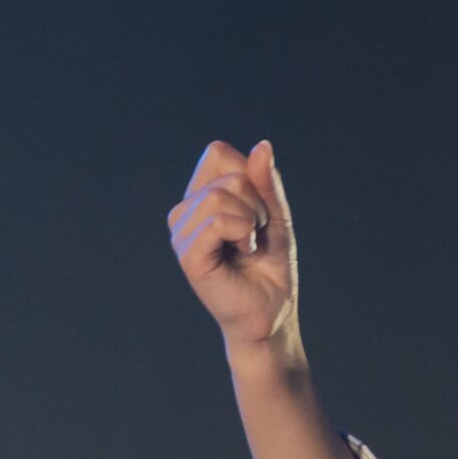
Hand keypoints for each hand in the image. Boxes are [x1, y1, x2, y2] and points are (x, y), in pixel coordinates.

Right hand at [168, 140, 296, 354]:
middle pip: (228, 175)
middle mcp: (184, 211)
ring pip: (221, 195)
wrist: (271, 313)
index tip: (257, 212)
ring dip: (251, 220)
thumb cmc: (270, 267)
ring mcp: (182, 232)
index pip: (217, 153)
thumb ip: (267, 182)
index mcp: (199, 196)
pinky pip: (217, 221)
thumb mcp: (276, 216)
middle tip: (255, 236)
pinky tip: (242, 253)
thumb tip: (262, 145)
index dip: (249, 176)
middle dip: (257, 203)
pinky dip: (242, 233)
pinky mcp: (187, 254)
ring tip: (248, 246)